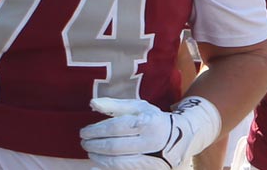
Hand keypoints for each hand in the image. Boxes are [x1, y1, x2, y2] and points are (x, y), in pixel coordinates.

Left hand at [80, 97, 220, 169]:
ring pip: (118, 162)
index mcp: (147, 122)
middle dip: (94, 145)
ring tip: (91, 153)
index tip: (84, 132)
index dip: (95, 131)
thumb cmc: (153, 120)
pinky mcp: (150, 169)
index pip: (115, 128)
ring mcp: (152, 158)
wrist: (182, 137)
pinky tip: (95, 167)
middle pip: (114, 147)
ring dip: (99, 158)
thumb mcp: (138, 107)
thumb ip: (115, 105)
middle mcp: (151, 141)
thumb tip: (92, 103)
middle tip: (84, 143)